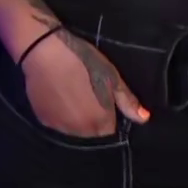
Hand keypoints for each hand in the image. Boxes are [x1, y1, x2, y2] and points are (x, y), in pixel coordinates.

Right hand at [16, 27, 149, 138]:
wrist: (44, 52)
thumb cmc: (83, 62)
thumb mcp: (111, 77)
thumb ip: (127, 101)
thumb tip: (144, 119)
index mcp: (99, 122)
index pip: (110, 133)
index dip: (110, 119)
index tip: (107, 105)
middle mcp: (78, 132)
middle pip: (91, 134)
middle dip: (94, 121)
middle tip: (90, 97)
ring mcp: (58, 128)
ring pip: (73, 131)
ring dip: (77, 121)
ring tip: (74, 97)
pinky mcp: (42, 120)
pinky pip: (57, 124)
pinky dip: (60, 116)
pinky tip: (59, 98)